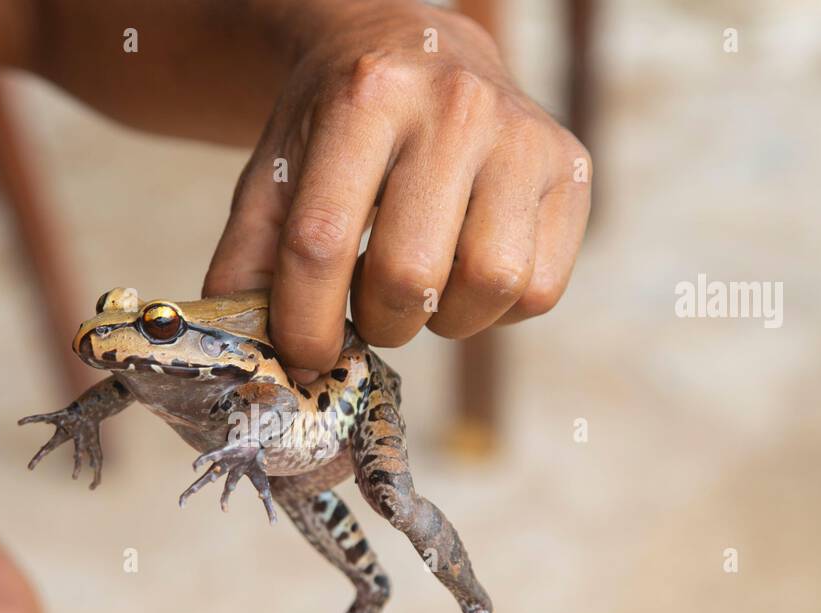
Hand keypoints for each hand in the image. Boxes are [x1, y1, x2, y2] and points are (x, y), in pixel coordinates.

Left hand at [202, 2, 590, 380]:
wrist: (418, 48)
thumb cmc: (337, 126)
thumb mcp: (275, 175)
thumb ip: (249, 264)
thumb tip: (251, 357)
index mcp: (364, 97)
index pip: (323, 244)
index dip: (306, 325)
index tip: (304, 357)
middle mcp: (454, 105)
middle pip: (410, 275)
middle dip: (378, 323)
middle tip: (368, 313)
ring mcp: (523, 133)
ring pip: (490, 285)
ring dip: (444, 319)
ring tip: (422, 289)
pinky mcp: (571, 166)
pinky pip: (539, 288)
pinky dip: (497, 310)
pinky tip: (467, 272)